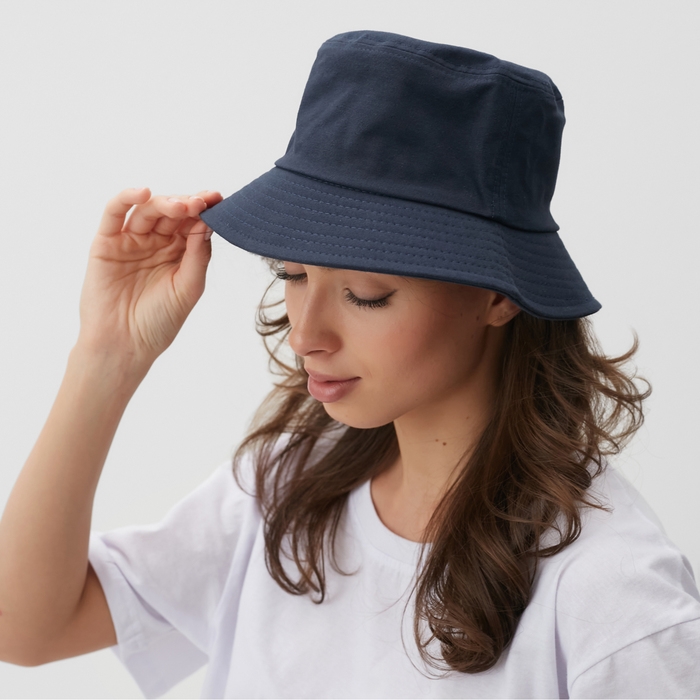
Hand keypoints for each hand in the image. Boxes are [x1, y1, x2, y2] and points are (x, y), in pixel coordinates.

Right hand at [76, 188, 223, 367]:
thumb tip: (208, 223)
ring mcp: (131, 240)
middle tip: (202, 202)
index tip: (219, 200)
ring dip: (165, 203)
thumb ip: (198, 256)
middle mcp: (156, 242)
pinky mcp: (106, 242)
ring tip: (182, 206)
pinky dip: (126, 198)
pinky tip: (142, 193)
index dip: (205, 210)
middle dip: (188, 204)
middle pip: (172, 212)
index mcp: (179, 252)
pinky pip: (114, 213)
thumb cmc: (160, 321)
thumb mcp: (189, 288)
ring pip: (148, 210)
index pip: (193, 223)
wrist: (125, 345)